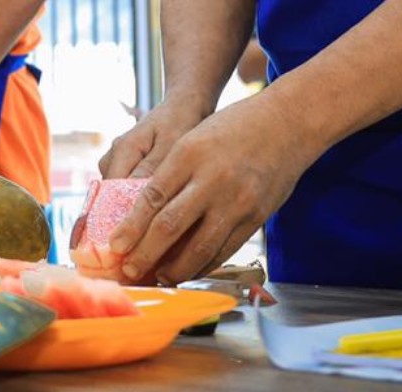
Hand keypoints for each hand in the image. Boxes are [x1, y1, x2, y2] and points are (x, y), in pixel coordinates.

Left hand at [107, 94, 319, 284]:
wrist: (287, 124)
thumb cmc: (233, 128)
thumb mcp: (193, 138)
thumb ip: (171, 172)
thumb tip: (142, 211)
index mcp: (189, 154)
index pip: (152, 198)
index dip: (131, 227)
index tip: (115, 246)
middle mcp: (212, 179)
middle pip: (170, 226)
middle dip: (145, 254)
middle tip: (128, 271)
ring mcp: (236, 201)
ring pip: (199, 247)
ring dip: (175, 268)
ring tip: (158, 277)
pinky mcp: (256, 217)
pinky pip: (224, 249)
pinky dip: (204, 264)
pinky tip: (190, 270)